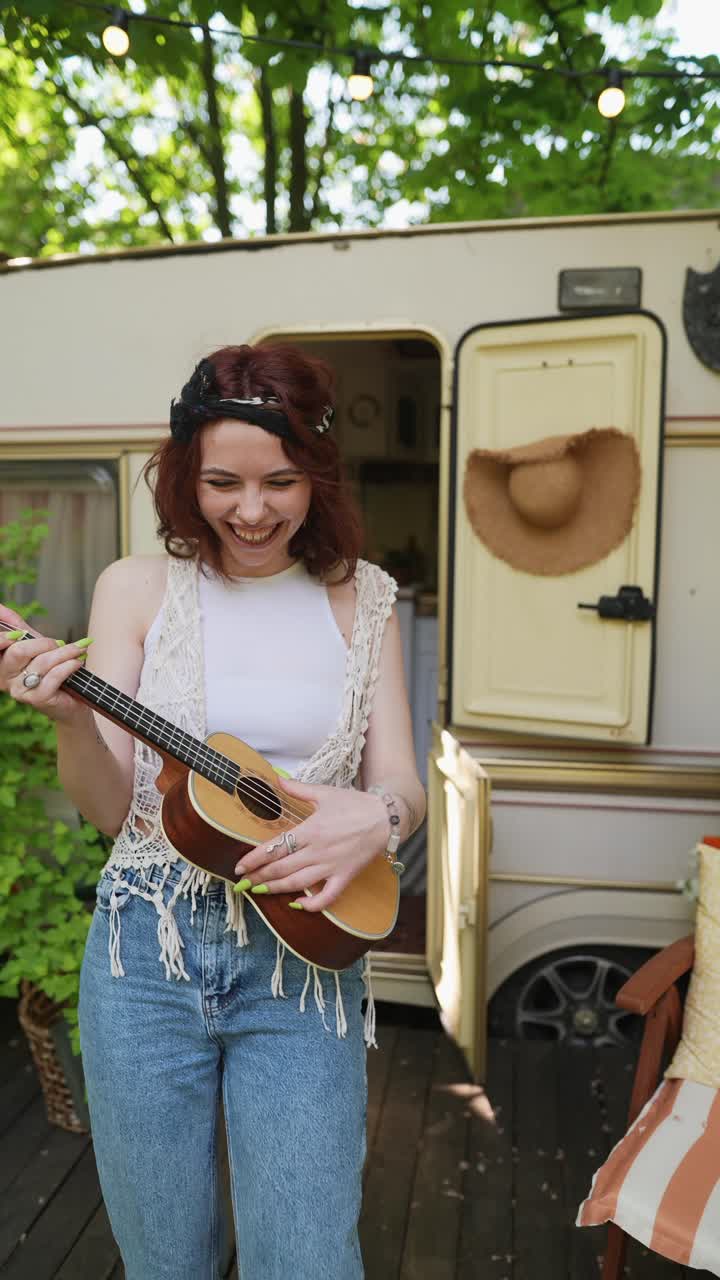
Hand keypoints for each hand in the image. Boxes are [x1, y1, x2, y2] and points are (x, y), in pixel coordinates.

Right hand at [0, 604, 92, 724]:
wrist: (72, 703)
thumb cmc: (52, 671)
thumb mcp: (34, 645)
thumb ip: (18, 627)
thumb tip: (0, 607)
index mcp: (2, 663)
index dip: (2, 637)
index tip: (17, 633)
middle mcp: (6, 678)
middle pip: (19, 650)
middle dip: (44, 643)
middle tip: (60, 644)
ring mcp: (20, 690)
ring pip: (42, 662)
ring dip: (65, 653)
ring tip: (78, 650)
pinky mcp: (38, 699)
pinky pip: (54, 676)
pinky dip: (69, 666)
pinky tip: (78, 663)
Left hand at [234, 777, 389, 911]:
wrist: (386, 817)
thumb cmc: (355, 804)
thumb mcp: (325, 792)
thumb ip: (298, 789)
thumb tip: (278, 780)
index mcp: (310, 830)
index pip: (275, 847)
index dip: (254, 859)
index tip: (240, 866)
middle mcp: (317, 851)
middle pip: (281, 868)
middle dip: (259, 877)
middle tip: (243, 883)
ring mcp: (331, 866)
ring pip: (297, 883)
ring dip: (275, 889)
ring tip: (259, 892)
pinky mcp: (345, 876)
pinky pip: (327, 897)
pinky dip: (311, 904)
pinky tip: (298, 905)